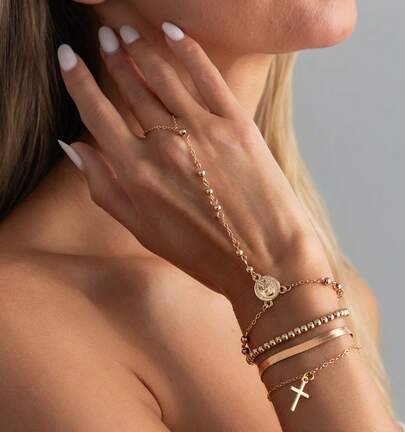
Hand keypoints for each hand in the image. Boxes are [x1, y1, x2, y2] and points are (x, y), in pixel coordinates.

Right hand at [57, 23, 326, 301]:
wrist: (264, 261)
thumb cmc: (203, 253)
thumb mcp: (142, 232)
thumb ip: (105, 189)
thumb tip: (75, 149)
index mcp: (136, 173)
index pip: (97, 113)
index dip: (78, 81)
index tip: (69, 58)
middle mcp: (164, 145)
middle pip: (131, 87)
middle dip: (113, 56)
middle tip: (104, 34)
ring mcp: (201, 130)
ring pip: (163, 75)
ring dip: (142, 47)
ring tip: (128, 31)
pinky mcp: (236, 124)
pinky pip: (205, 75)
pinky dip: (186, 49)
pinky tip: (171, 32)